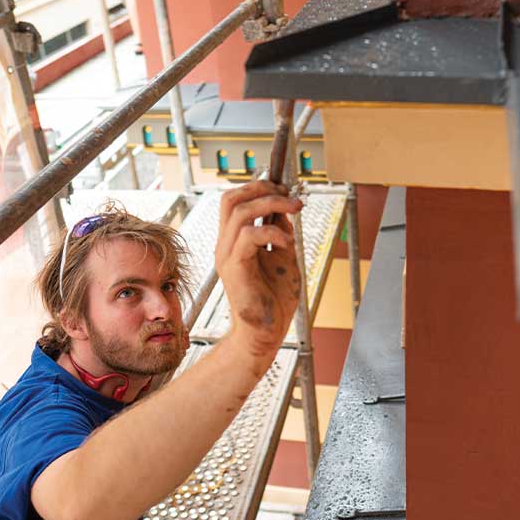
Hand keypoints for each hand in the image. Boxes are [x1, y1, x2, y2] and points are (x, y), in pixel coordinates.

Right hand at [215, 181, 302, 363]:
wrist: (266, 332)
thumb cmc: (273, 300)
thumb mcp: (283, 257)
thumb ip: (281, 233)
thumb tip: (285, 210)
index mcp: (234, 241)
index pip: (236, 201)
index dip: (259, 187)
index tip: (285, 189)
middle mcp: (226, 245)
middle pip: (231, 199)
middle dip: (261, 188)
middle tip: (288, 193)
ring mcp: (227, 256)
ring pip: (239, 212)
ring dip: (271, 204)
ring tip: (294, 209)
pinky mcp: (234, 268)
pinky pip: (248, 237)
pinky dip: (272, 232)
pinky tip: (287, 241)